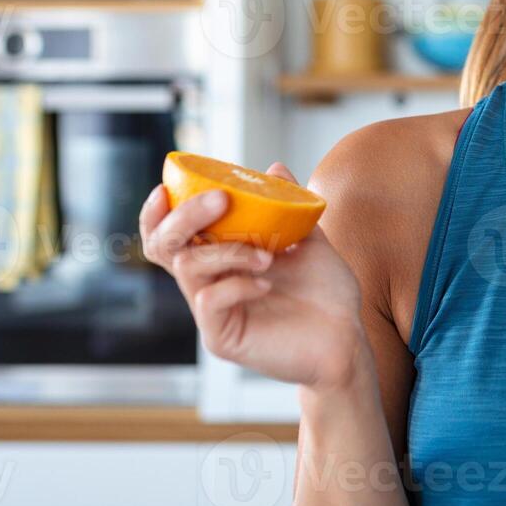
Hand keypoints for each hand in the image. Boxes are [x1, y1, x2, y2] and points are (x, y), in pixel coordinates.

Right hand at [140, 162, 366, 391]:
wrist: (347, 338)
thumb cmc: (325, 293)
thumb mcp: (310, 241)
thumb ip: (289, 206)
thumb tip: (274, 168)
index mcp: (220, 258)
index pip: (170, 234)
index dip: (157, 213)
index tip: (167, 188)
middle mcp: (208, 282)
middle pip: (165, 245)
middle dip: (185, 215)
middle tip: (221, 199)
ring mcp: (213, 311)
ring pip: (188, 267)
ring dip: (227, 250)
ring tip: (267, 255)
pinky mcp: (222, 337)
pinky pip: (209, 302)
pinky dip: (236, 284)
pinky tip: (267, 283)